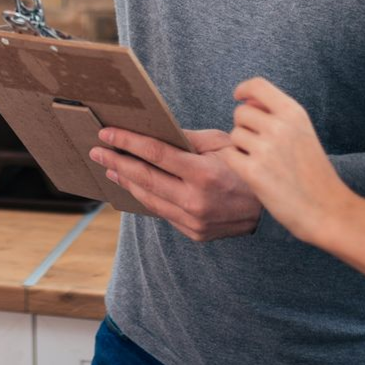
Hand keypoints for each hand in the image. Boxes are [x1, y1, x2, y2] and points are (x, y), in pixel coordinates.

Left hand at [89, 127, 260, 241]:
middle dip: (117, 162)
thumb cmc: (245, 167)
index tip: (108, 133)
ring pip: (149, 199)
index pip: (156, 154)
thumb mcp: (223, 144)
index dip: (128, 142)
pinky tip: (133, 185)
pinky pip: (162, 212)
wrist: (267, 211)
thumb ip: (189, 139)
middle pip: (145, 178)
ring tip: (109, 166)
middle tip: (96, 150)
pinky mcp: (192, 233)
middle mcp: (195, 200)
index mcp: (203, 174)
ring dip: (126, 182)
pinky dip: (145, 197)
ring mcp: (192, 221)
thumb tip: (158, 132)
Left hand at [228, 77, 353, 246]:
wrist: (327, 209)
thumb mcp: (303, 132)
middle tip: (259, 145)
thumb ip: (277, 114)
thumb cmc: (313, 171)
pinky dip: (236, 162)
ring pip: (235, 135)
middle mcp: (279, 126)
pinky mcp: (253, 172)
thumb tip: (246, 101)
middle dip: (244, 126)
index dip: (244, 89)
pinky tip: (253, 172)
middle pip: (241, 113)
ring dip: (241, 147)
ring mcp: (266, 148)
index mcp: (293, 112)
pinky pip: (229, 155)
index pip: (258, 85)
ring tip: (262, 161)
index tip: (239, 96)